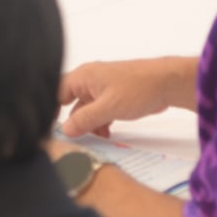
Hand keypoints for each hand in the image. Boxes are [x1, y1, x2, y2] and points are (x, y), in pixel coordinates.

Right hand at [58, 58, 183, 137]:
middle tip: (75, 140)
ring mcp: (103, 88)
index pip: (57, 91)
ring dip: (90, 125)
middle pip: (72, 103)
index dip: (51, 109)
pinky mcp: (114, 97)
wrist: (167, 83)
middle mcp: (90, 80)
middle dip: (74, 122)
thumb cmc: (138, 88)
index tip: (50, 129)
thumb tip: (65, 130)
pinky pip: (99, 111)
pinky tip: (107, 134)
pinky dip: (101, 123)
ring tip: (97, 138)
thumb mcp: (108, 107)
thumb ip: (85, 119)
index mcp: (84, 76)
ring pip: (87, 109)